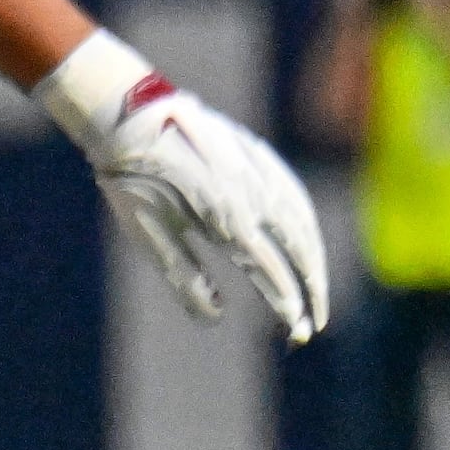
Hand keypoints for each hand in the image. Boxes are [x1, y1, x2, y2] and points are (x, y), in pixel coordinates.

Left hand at [61, 78, 329, 343]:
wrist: (133, 117)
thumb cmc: (136, 184)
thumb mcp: (150, 235)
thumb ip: (185, 276)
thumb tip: (214, 316)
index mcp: (226, 220)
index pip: (271, 271)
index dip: (288, 303)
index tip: (298, 332)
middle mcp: (254, 197)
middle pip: (300, 250)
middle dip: (312, 288)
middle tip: (316, 323)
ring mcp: (261, 174)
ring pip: (303, 223)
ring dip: (315, 260)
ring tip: (317, 292)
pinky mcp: (260, 157)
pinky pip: (295, 197)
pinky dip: (306, 227)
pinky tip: (306, 245)